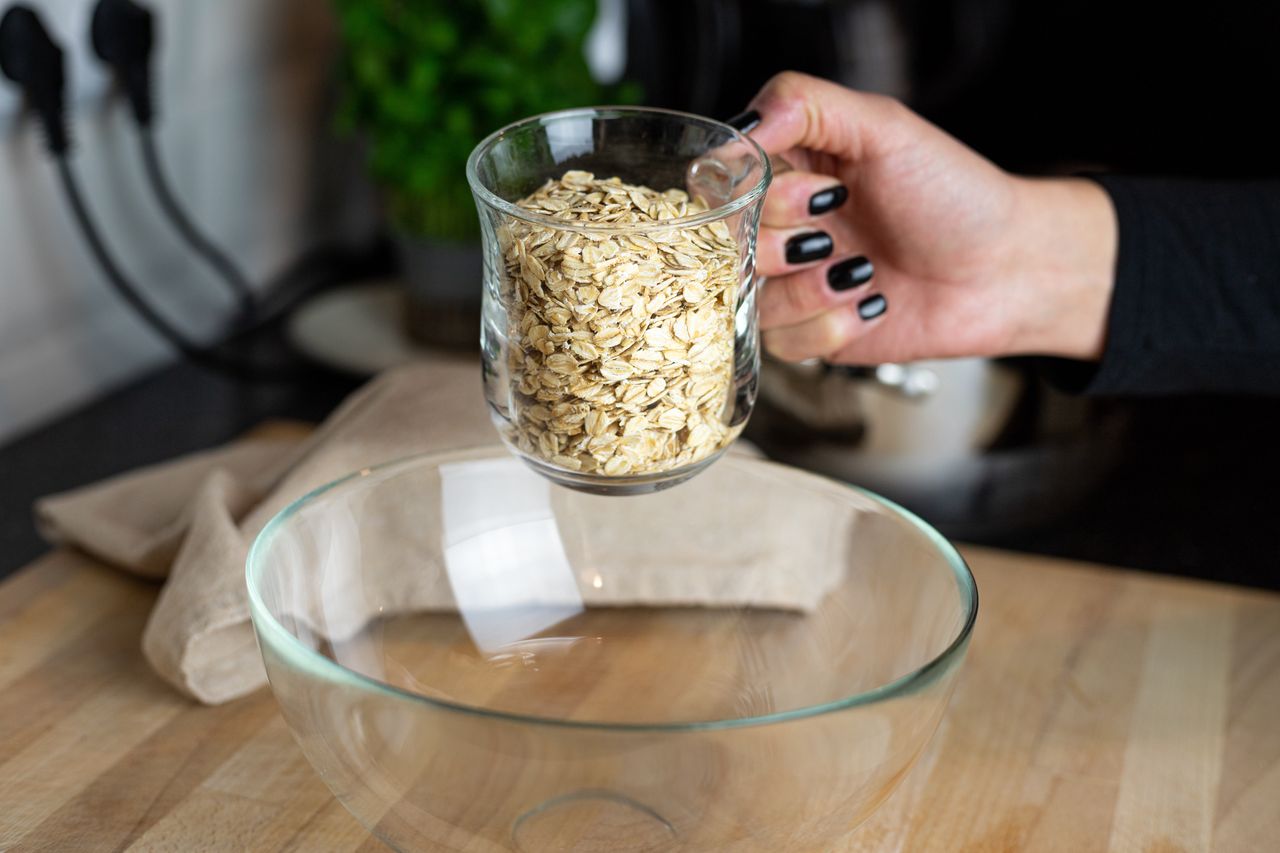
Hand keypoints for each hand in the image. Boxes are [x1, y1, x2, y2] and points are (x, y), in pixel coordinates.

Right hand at [740, 72, 1117, 364]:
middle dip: (782, 242)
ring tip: (862, 272)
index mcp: (791, 168)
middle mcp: (783, 224)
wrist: (1008, 269)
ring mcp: (794, 281)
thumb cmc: (956, 195)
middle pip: (725, 242)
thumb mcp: (884, 127)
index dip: (755, 193)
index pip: (722, 180)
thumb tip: (740, 129)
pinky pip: (781, 342)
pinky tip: (871, 305)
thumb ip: (804, 105)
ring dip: (807, 288)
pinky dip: (828, 326)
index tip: (819, 190)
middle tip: (836, 230)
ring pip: (747, 296)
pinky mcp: (811, 332)